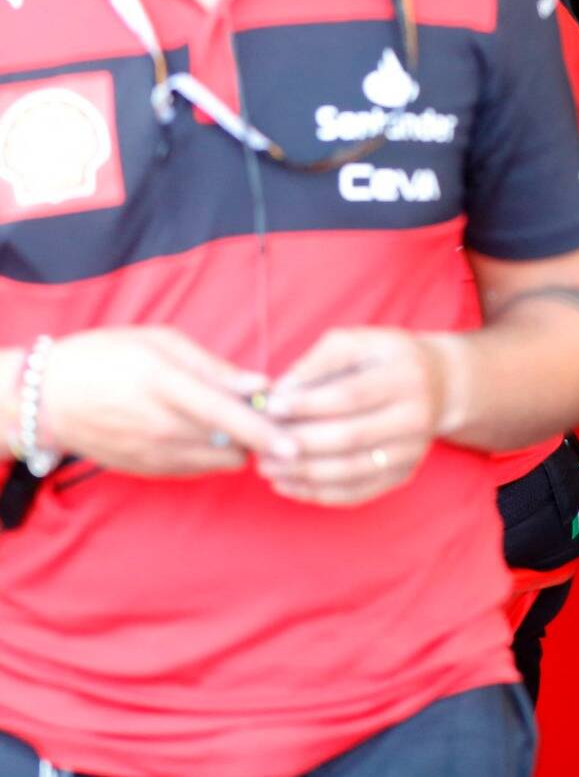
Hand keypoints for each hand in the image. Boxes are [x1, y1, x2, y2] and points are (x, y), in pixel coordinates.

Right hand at [37, 327, 292, 477]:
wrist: (47, 400)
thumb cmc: (107, 357)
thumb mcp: (161, 343)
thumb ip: (214, 367)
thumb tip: (258, 384)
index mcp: (167, 386)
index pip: (228, 416)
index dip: (265, 432)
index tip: (295, 444)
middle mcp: (163, 427)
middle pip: (233, 446)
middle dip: (260, 436)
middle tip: (270, 416)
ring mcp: (154, 454)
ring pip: (220, 462)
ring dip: (239, 447)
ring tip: (238, 423)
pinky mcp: (148, 470)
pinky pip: (198, 469)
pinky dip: (213, 456)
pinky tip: (208, 434)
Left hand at [259, 328, 449, 505]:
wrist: (440, 384)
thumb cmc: (386, 358)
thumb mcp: (358, 342)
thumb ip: (318, 362)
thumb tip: (280, 394)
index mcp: (405, 377)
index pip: (350, 396)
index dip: (307, 404)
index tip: (270, 406)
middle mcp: (415, 417)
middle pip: (349, 437)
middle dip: (297, 443)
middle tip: (259, 444)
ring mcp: (411, 451)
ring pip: (349, 470)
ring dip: (301, 473)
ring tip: (266, 466)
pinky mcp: (402, 474)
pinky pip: (356, 492)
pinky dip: (317, 493)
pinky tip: (287, 484)